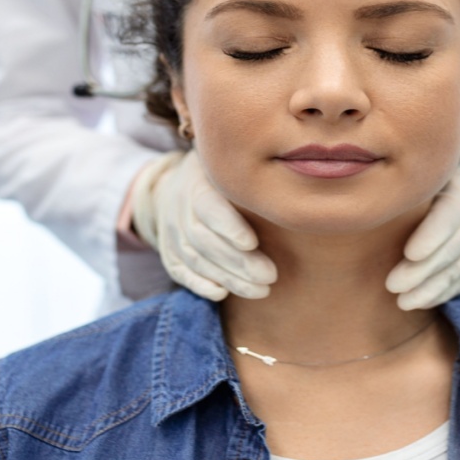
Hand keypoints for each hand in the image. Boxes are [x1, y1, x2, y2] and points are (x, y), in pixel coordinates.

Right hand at [130, 151, 275, 300]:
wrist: (175, 185)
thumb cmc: (220, 176)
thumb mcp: (230, 165)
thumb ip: (252, 174)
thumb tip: (290, 185)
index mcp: (197, 183)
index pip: (208, 206)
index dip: (228, 226)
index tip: (252, 243)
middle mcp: (179, 209)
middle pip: (205, 240)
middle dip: (238, 262)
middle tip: (269, 276)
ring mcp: (171, 233)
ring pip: (196, 260)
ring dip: (228, 278)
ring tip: (261, 290)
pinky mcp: (170, 254)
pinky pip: (181, 272)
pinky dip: (200, 285)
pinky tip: (223, 294)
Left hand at [386, 167, 459, 309]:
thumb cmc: (430, 188)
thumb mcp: (423, 179)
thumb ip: (405, 188)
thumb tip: (371, 197)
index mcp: (458, 193)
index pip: (450, 215)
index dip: (432, 236)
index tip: (409, 253)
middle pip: (452, 249)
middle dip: (422, 271)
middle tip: (392, 285)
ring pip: (457, 271)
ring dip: (430, 290)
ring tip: (402, 302)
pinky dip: (441, 295)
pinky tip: (419, 302)